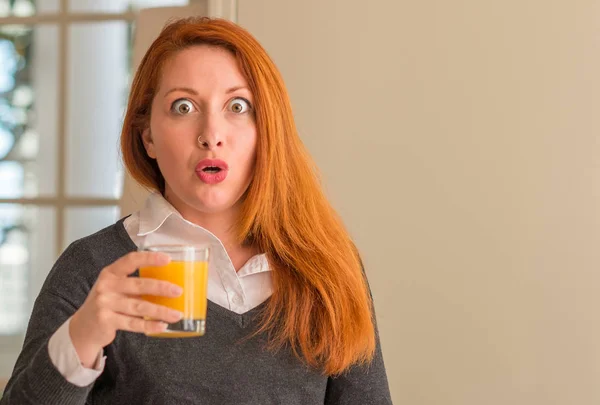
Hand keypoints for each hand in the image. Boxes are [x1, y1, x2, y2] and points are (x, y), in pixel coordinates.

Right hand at [69, 251, 182, 366]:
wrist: (83, 327)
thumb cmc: (107, 303)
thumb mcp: (115, 288)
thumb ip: (134, 284)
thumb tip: (168, 285)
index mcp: (110, 273)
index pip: (131, 260)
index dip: (149, 258)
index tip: (168, 259)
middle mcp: (106, 286)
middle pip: (139, 285)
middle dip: (161, 288)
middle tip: (178, 291)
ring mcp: (105, 304)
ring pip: (139, 306)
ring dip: (161, 311)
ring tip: (176, 314)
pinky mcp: (106, 321)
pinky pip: (133, 323)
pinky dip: (150, 325)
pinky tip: (162, 326)